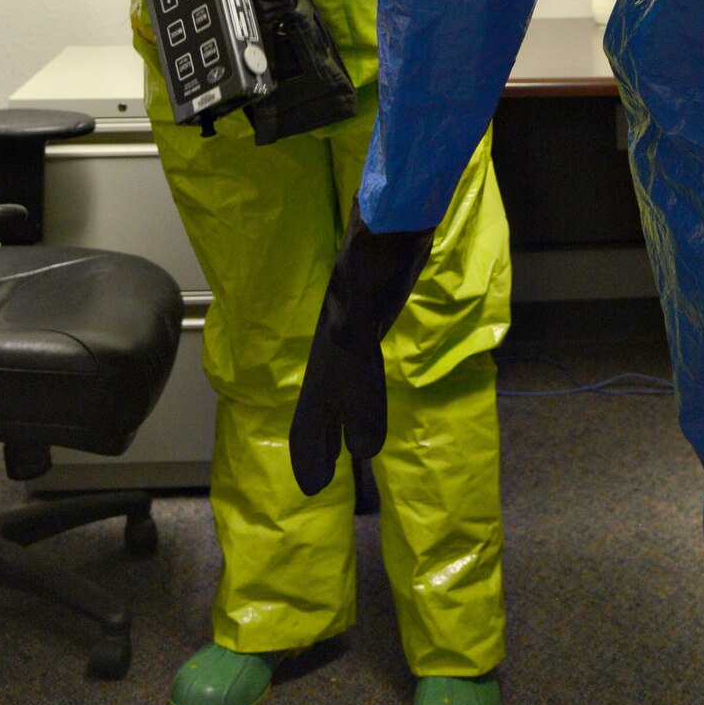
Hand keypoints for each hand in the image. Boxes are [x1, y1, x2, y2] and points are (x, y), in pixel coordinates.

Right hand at [289, 201, 433, 496]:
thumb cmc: (376, 256)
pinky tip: (367, 391)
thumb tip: (359, 438)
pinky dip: (365, 388)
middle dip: (318, 442)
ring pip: (344, 385)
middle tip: (317, 482)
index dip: (313, 448)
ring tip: (347, 449)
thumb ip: (354, 361)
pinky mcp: (373, 312)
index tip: (311, 486)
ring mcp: (353, 328)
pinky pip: (364, 362)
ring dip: (342, 419)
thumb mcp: (360, 309)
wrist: (392, 218)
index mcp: (330, 353)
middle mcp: (335, 345)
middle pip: (322, 403)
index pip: (316, 412)